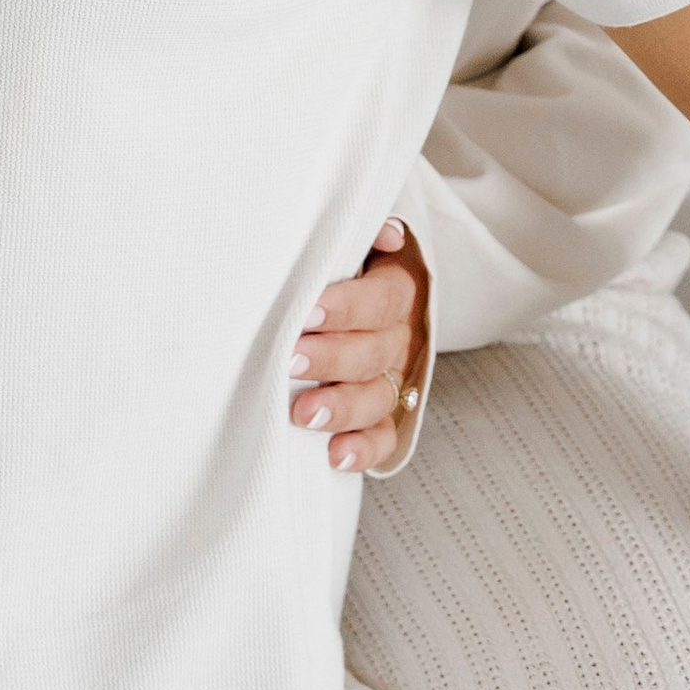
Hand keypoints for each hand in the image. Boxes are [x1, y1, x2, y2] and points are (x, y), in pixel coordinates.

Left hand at [290, 222, 430, 475]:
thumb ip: (363, 235)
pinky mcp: (382, 416)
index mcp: (395, 292)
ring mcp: (393, 380)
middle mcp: (399, 338)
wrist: (348, 308)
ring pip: (378, 398)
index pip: (381, 300)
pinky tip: (335, 456)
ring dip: (343, 408)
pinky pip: (382, 438)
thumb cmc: (337, 271)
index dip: (348, 307)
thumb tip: (389, 234)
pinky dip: (362, 451)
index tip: (308, 311)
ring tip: (304, 413)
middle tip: (290, 359)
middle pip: (374, 352)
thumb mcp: (351, 246)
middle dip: (331, 359)